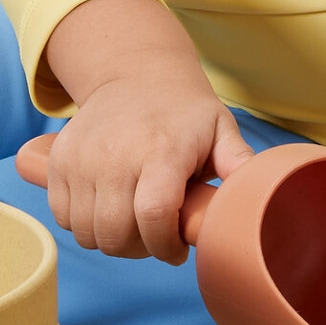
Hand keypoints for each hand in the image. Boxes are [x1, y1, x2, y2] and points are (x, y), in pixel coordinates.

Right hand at [40, 0, 252, 264]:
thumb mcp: (220, 128)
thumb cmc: (183, 112)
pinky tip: (108, 209)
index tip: (177, 249)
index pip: (153, 216)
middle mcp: (115, 154)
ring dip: (111, 239)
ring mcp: (81, 158)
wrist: (135, 74)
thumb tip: (266, 195)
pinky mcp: (59, 161)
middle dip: (139, 248)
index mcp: (161, 150)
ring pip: (88, 233)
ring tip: (133, 223)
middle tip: (155, 237)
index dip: (165, 246)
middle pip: (115, 234)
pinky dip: (83, 224)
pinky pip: (63, 217)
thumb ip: (238, 163)